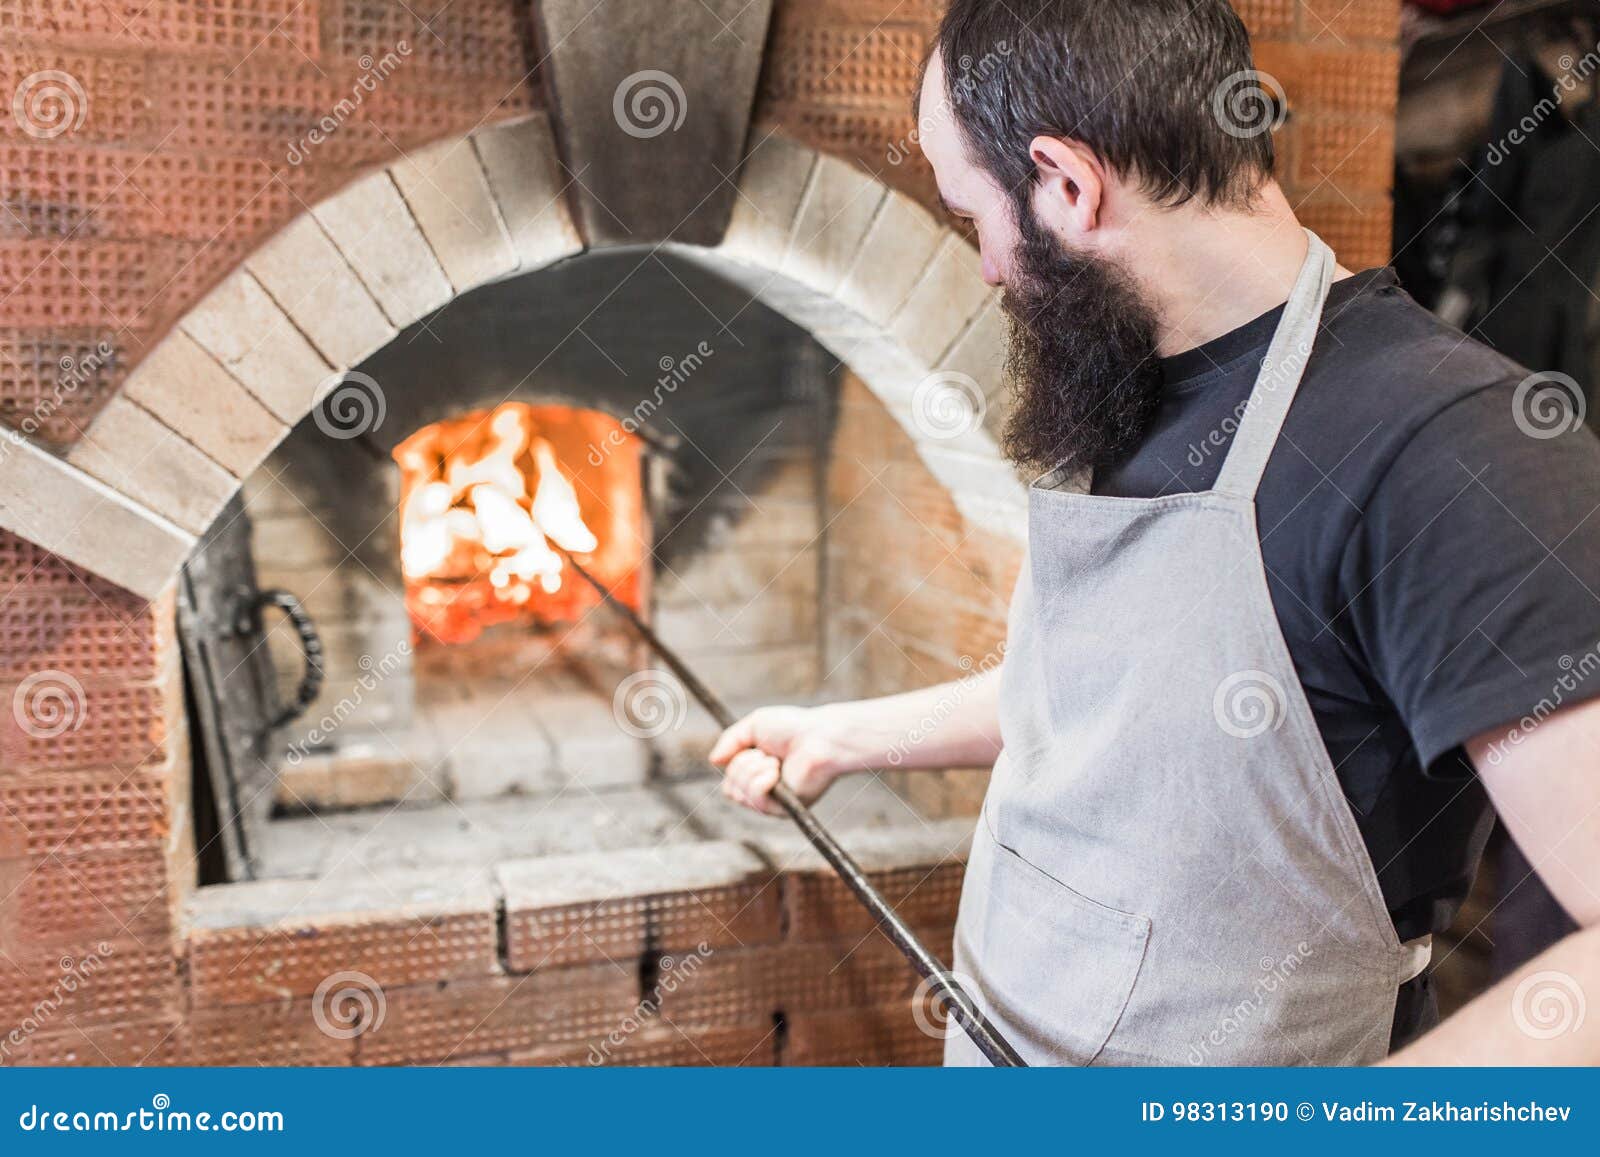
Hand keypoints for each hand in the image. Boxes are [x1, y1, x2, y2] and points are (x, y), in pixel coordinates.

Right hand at [708, 705, 861, 815]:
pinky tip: (776, 770)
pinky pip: (756, 800)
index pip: (730, 782)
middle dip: (742, 766)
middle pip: (730, 789)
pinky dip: (760, 780)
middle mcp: (766, 791)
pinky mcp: (784, 809)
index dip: (734, 763)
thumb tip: (713, 761)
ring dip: (752, 770)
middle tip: (765, 754)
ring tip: (774, 760)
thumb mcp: (753, 726)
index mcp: (759, 773)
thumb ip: (730, 741)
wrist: (820, 737)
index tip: (753, 748)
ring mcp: (774, 802)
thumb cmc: (793, 728)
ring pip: (738, 794)